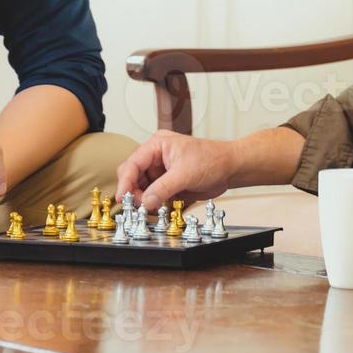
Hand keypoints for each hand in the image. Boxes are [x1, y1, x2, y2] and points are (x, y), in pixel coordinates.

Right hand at [116, 130, 238, 211]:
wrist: (230, 168)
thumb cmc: (212, 159)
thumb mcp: (185, 174)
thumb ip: (163, 188)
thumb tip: (145, 201)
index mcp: (157, 145)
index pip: (133, 163)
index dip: (125, 181)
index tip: (122, 197)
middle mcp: (156, 156)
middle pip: (133, 175)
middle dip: (134, 191)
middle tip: (140, 205)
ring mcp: (161, 170)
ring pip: (141, 187)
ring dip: (144, 199)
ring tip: (152, 207)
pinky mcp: (167, 182)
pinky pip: (152, 193)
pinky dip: (153, 202)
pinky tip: (159, 206)